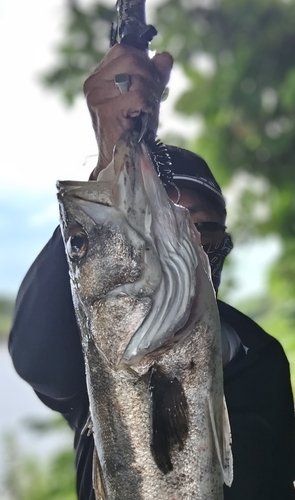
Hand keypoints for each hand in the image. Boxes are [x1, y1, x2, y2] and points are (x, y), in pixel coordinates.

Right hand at [83, 44, 172, 175]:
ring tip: (143, 113)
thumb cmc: (131, 131)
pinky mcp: (106, 110)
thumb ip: (155, 76)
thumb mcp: (145, 98)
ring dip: (150, 95)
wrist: (120, 161)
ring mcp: (97, 97)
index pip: (124, 51)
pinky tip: (140, 119)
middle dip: (150, 79)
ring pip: (138, 77)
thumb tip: (165, 57)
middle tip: (149, 101)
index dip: (144, 63)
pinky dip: (148, 106)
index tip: (148, 85)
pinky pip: (139, 95)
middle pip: (133, 59)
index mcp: (98, 77)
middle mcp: (93, 84)